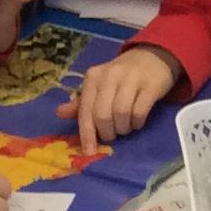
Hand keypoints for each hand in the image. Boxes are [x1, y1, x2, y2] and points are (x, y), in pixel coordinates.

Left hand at [58, 46, 180, 155]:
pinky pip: (140, 111)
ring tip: (126, 128)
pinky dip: (137, 123)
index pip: (86, 110)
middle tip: (112, 135)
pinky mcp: (150, 85)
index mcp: (93, 77)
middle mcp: (110, 76)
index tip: (89, 153)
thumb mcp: (99, 86)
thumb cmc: (121, 77)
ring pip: (121, 113)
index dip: (87, 134)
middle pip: (103, 114)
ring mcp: (131, 79)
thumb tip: (60, 113)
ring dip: (123, 128)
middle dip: (107, 132)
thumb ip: (82, 102)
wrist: (151, 57)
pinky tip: (137, 122)